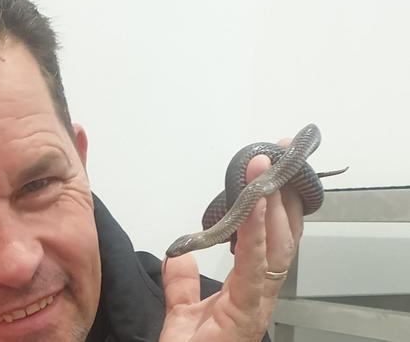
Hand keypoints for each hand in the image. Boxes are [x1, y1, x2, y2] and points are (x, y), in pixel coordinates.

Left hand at [159, 143, 303, 341]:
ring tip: (265, 168)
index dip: (274, 203)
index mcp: (249, 287)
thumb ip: (182, 283)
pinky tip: (257, 205)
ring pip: (276, 244)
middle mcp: (260, 291)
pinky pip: (255, 264)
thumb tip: (180, 256)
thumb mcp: (183, 310)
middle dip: (283, 191)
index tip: (271, 169)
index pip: (269, 236)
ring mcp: (257, 300)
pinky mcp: (247, 309)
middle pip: (282, 233)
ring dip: (271, 202)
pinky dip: (258, 232)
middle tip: (282, 153)